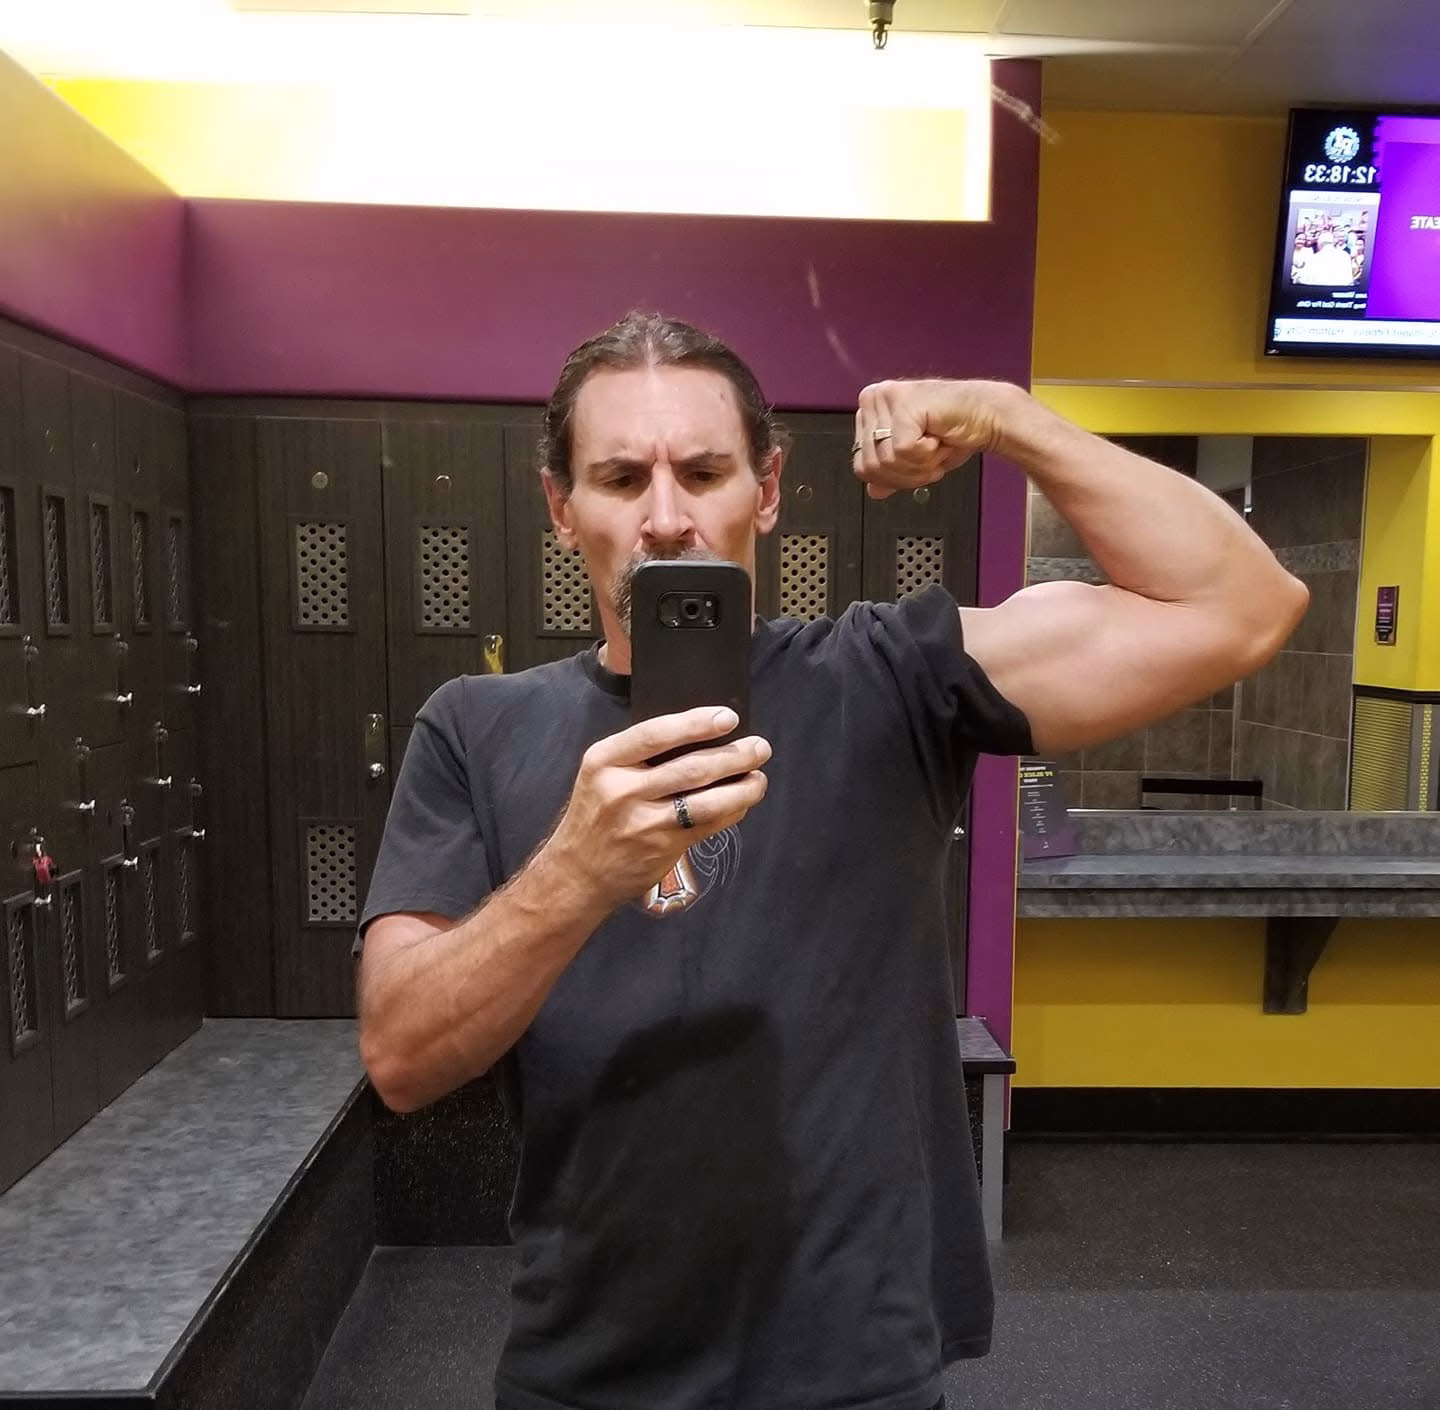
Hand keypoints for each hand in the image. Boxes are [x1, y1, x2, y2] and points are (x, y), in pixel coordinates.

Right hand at [545, 707, 770, 908]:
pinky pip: (706, 824)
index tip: (728, 717)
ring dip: (741, 788)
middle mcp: (621, 790)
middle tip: (760, 747)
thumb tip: (701, 732)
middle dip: (733, 756)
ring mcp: (643, 822)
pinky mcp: (662, 847)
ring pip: (705, 800)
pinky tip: (742, 802)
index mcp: (604, 761)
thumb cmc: (598, 814)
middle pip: (689, 768)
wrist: (578, 873)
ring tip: (759, 777)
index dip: (695, 724)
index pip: (654, 734)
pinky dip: (730, 812)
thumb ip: (640, 754)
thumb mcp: (603, 774)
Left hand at [851, 379, 1016, 499]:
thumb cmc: (954, 431)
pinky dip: (927, 455)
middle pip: (872, 468)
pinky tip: (938, 437)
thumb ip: (891, 474)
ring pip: (886, 461)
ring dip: (920, 463)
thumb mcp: (915, 460)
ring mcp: (886, 398)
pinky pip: (902, 451)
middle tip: (929, 453)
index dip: (895, 477)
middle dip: (908, 472)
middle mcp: (874, 399)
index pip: (862, 467)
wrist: (988, 418)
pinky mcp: (904, 405)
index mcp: (870, 410)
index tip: (918, 462)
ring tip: (935, 444)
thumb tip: (873, 491)